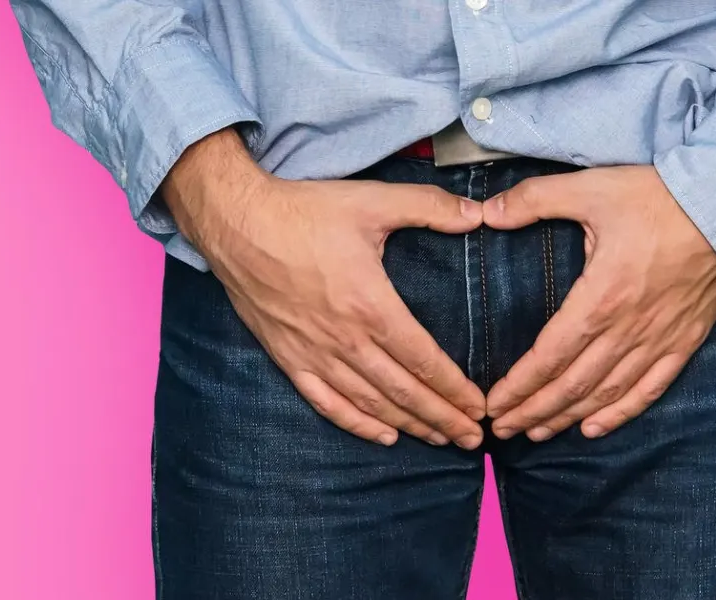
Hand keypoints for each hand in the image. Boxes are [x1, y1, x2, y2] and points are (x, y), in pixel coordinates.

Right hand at [161, 129, 485, 448]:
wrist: (236, 222)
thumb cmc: (304, 211)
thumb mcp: (373, 201)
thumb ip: (430, 207)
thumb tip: (478, 213)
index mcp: (371, 306)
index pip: (424, 360)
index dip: (455, 389)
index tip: (479, 408)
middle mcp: (345, 340)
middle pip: (403, 392)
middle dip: (442, 419)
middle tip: (473, 440)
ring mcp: (314, 353)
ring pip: (370, 403)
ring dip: (409, 425)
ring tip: (440, 440)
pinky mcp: (288, 358)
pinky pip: (327, 403)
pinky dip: (357, 424)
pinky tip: (383, 436)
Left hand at [482, 166, 715, 440]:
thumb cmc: (659, 198)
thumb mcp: (591, 188)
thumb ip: (535, 200)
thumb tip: (488, 212)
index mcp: (600, 298)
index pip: (549, 356)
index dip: (518, 385)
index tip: (493, 404)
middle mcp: (627, 329)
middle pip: (571, 385)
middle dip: (532, 411)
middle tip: (501, 429)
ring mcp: (658, 340)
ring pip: (605, 394)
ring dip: (567, 417)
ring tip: (535, 432)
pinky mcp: (683, 342)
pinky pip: (649, 389)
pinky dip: (619, 413)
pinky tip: (594, 428)